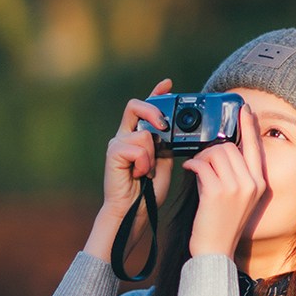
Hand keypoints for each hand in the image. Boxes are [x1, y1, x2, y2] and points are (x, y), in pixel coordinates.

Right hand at [84, 79, 173, 267]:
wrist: (133, 211)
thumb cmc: (148, 190)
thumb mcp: (165, 161)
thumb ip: (168, 143)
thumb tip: (182, 128)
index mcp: (139, 136)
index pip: (145, 108)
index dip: (156, 94)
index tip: (168, 84)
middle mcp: (125, 135)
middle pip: (136, 106)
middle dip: (153, 110)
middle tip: (165, 125)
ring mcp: (117, 143)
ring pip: (144, 133)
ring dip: (153, 154)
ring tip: (147, 171)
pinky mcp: (113, 152)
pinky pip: (138, 147)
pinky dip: (145, 162)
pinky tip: (140, 175)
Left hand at [183, 104, 267, 259]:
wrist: (215, 252)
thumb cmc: (222, 224)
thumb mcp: (239, 199)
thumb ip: (236, 175)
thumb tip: (221, 149)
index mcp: (260, 183)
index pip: (255, 146)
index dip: (249, 125)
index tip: (244, 108)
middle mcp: (251, 183)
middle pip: (230, 147)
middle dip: (212, 149)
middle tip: (202, 158)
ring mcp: (236, 188)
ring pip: (215, 153)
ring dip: (201, 157)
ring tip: (196, 168)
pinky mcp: (217, 192)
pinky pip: (202, 165)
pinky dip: (192, 164)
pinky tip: (188, 170)